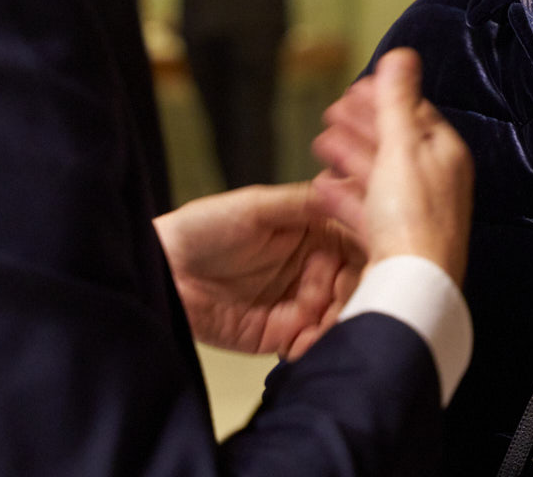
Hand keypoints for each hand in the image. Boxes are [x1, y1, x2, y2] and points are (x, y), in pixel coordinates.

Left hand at [155, 182, 363, 360]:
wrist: (160, 271)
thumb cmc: (202, 228)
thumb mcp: (256, 206)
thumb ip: (305, 202)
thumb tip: (351, 187)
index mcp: (312, 230)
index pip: (356, 241)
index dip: (367, 250)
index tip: (372, 258)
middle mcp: (311, 267)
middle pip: (354, 283)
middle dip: (354, 290)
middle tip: (340, 294)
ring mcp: (296, 303)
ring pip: (338, 315)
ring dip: (336, 319)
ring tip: (320, 318)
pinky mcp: (278, 335)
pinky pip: (309, 344)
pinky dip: (314, 345)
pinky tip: (305, 340)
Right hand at [310, 47, 472, 282]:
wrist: (409, 283)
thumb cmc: (413, 219)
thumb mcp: (402, 146)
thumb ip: (397, 100)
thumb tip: (403, 57)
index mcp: (444, 154)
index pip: (415, 113)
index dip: (384, 97)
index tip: (358, 87)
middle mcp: (435, 182)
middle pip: (394, 142)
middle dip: (362, 124)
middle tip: (334, 110)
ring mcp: (415, 212)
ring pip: (378, 174)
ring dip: (349, 155)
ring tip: (322, 143)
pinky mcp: (395, 238)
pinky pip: (367, 208)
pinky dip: (345, 194)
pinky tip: (324, 189)